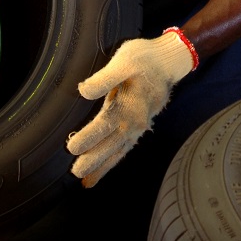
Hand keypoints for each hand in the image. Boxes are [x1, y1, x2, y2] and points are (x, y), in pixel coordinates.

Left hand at [66, 28, 198, 186]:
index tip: (71, 147)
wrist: (169, 62)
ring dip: (102, 166)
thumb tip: (84, 91)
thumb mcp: (124, 61)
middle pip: (111, 145)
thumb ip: (104, 78)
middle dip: (93, 160)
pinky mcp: (138, 127)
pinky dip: (112, 161)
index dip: (88, 137)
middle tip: (76, 173)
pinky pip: (124, 148)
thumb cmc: (144, 59)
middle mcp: (133, 121)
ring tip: (86, 181)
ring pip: (118, 151)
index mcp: (128, 106)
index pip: (104, 125)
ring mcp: (137, 127)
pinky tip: (101, 170)